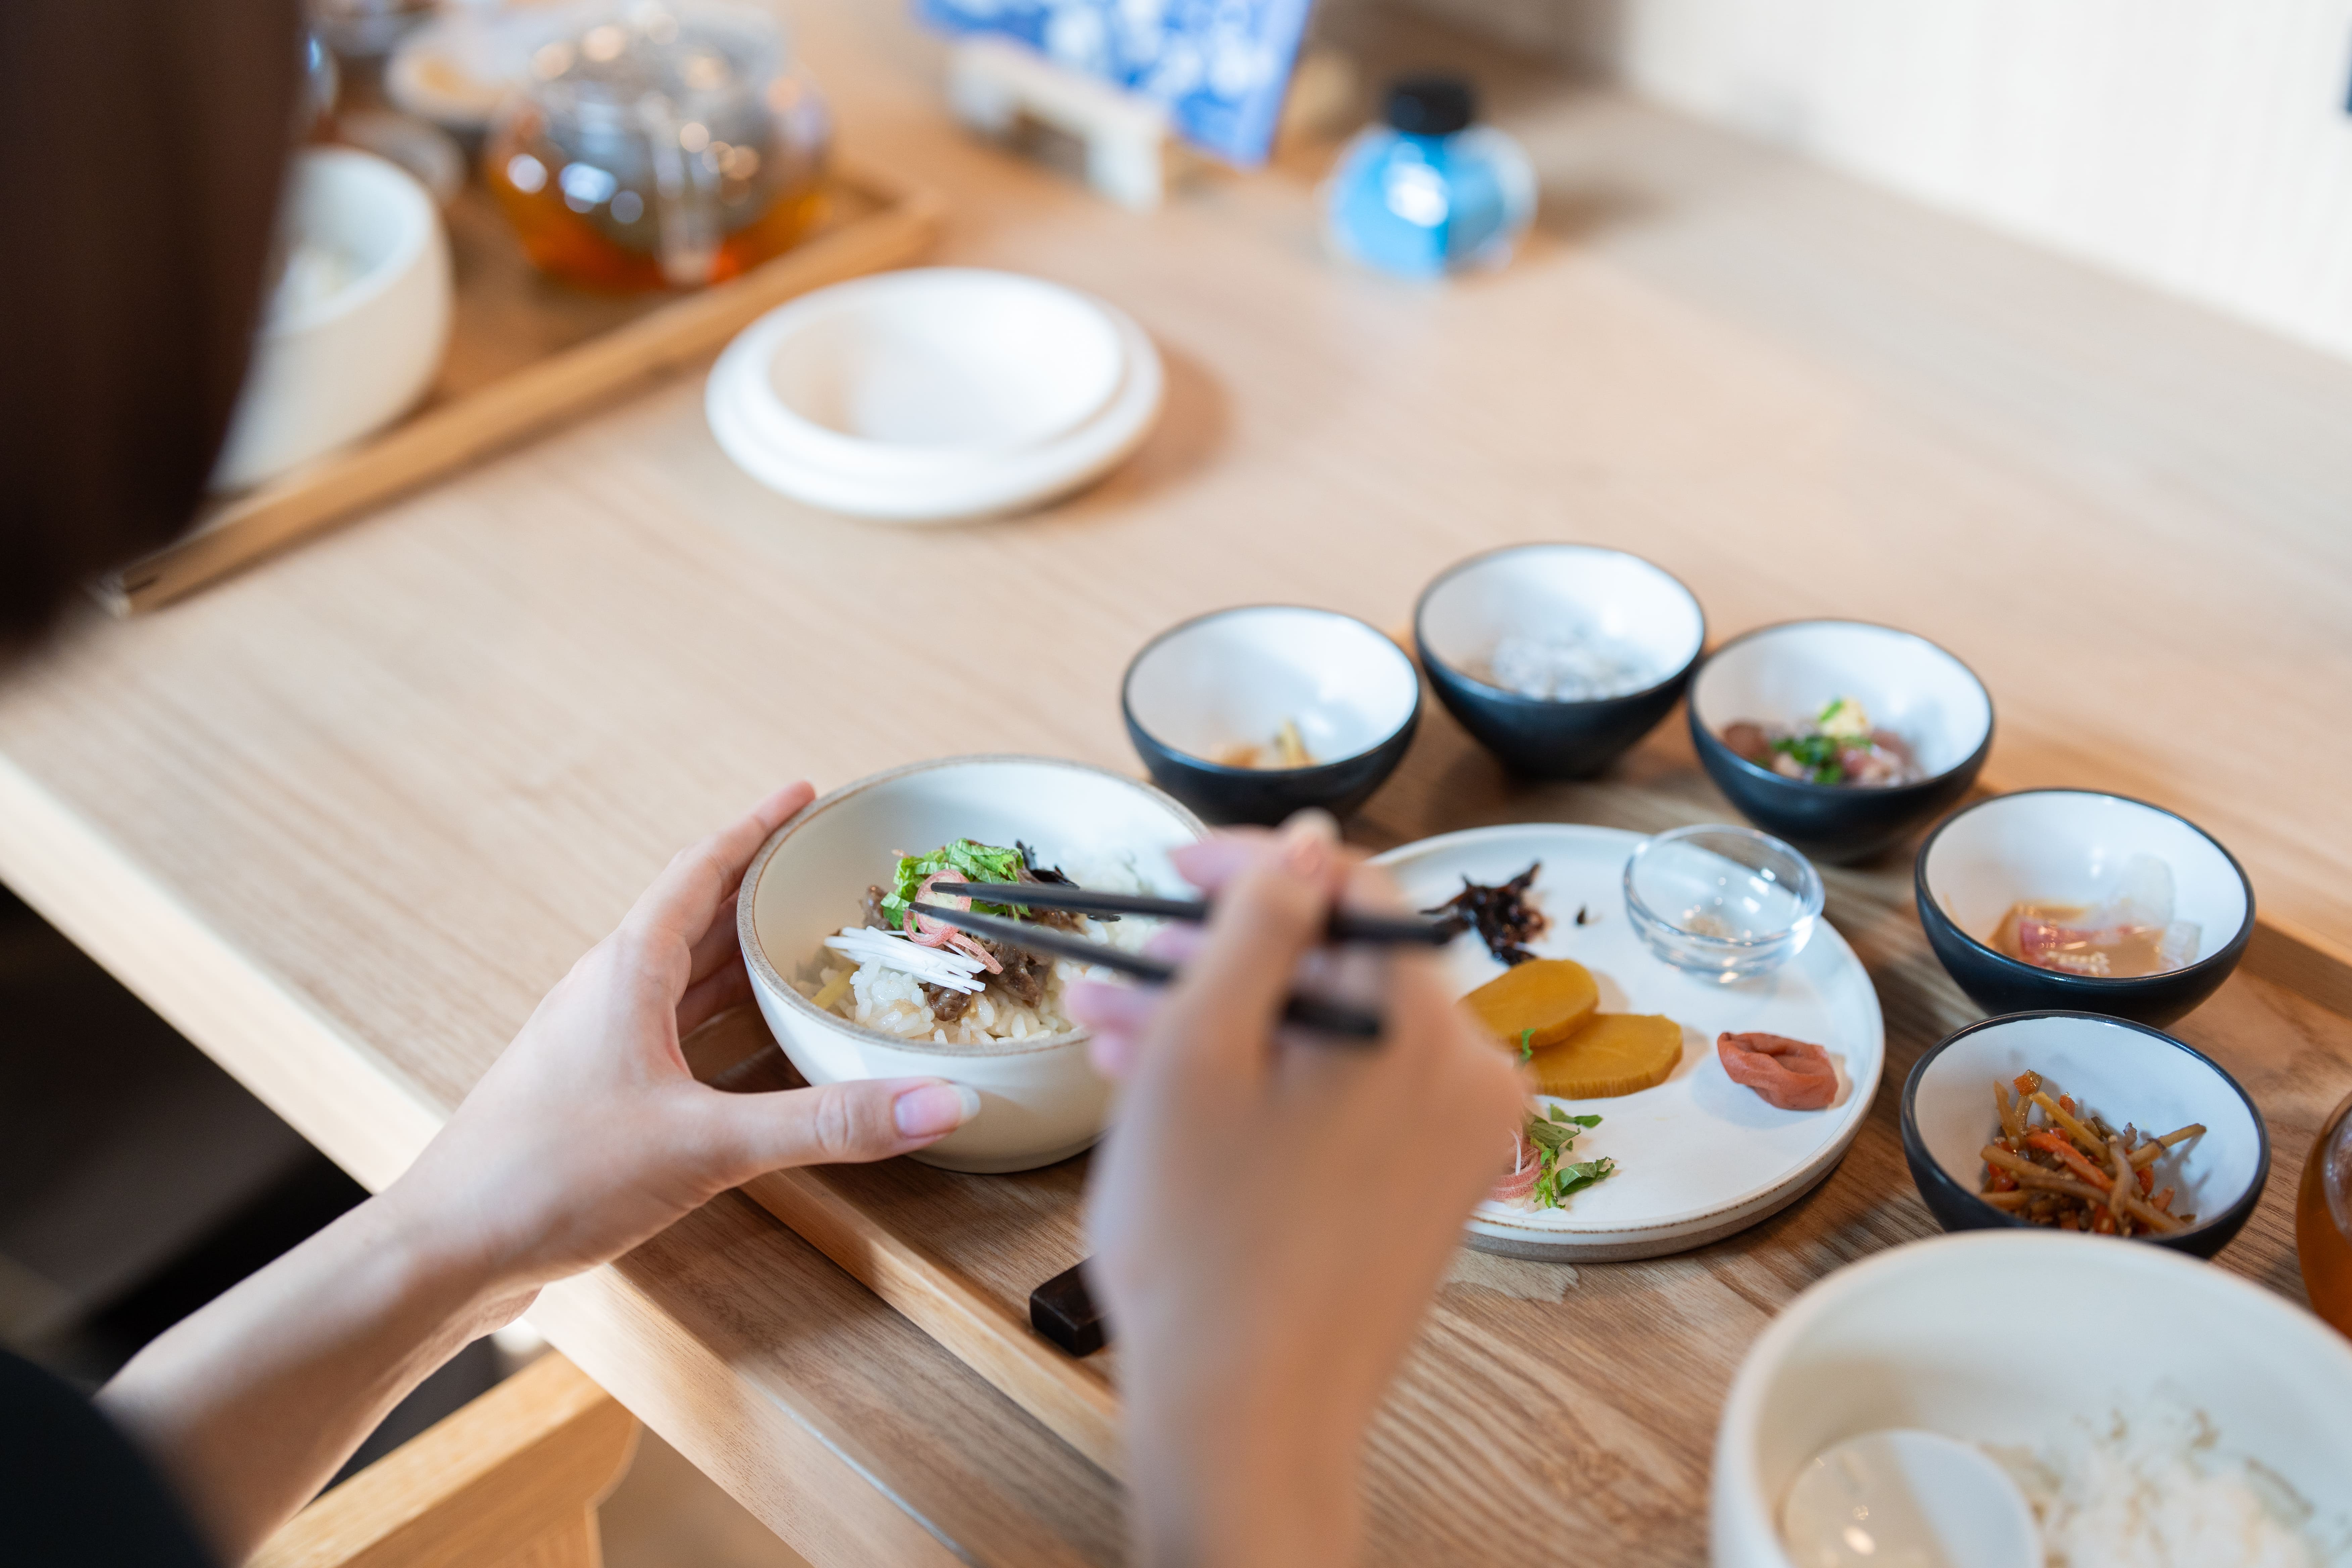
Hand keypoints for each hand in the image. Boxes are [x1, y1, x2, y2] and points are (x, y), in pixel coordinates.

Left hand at [102, 783, 983, 1559]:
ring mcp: (597, 1047)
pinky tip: (761, 1054)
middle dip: (764, 894)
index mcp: (627, 973)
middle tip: (829, 875)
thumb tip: (942, 1102)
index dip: (756, 829)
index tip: (803, 795)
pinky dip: (725, 1031)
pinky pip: (674, 1038)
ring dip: (745, 964)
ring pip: (685, 983)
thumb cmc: (550, 1178)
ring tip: (810, 952)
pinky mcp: (595, 1098)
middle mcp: (609, 996)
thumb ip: (828, 1123)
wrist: (445, 1252)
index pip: (701, 871)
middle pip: (698, 921)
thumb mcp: (708, 1144)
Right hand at [1071, 815, 1522, 1567]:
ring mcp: (1448, 1141)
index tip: (1171, 868)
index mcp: (1426, 1030)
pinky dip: (1262, 1083)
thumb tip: (1303, 843)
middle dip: (1214, 958)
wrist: (1246, 1422)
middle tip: (1120, 966)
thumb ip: (1259, 926)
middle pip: (1333, 966)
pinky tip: (1169, 1090)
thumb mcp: (1201, 1051)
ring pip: (1323, 1036)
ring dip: (1221, 1023)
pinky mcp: (1419, 1190)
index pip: (1347, 887)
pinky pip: (1339, 1098)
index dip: (1250, 864)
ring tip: (1113, 1031)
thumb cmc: (1208, 1249)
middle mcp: (1463, 1078)